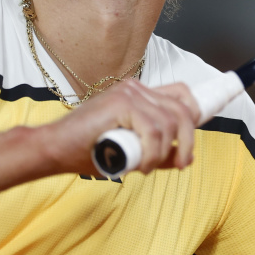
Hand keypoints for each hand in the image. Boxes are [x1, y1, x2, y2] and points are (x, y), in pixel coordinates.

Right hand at [40, 79, 200, 175]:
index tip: (200, 130)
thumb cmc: (87, 150)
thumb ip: (155, 148)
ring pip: (171, 123)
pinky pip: (154, 132)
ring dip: (163, 153)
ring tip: (144, 166)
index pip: (180, 93)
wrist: (55, 148)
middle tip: (180, 164)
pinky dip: (151, 154)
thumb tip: (184, 156)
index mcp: (138, 94)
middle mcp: (136, 88)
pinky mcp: (122, 102)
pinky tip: (138, 164)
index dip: (196, 109)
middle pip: (183, 110)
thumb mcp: (129, 149)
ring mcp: (129, 92)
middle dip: (187, 141)